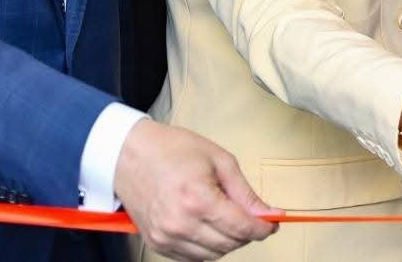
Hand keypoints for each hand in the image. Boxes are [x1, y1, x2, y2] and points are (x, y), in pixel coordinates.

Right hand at [113, 119, 278, 261]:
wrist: (130, 155)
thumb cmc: (171, 150)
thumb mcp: (219, 160)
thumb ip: (245, 192)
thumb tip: (266, 212)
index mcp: (198, 199)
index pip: (242, 227)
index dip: (263, 228)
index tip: (272, 223)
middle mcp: (180, 223)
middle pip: (230, 244)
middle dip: (247, 233)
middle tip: (252, 216)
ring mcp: (166, 236)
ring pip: (213, 255)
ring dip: (228, 241)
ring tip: (228, 218)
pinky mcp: (157, 243)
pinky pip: (192, 258)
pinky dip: (208, 247)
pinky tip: (209, 227)